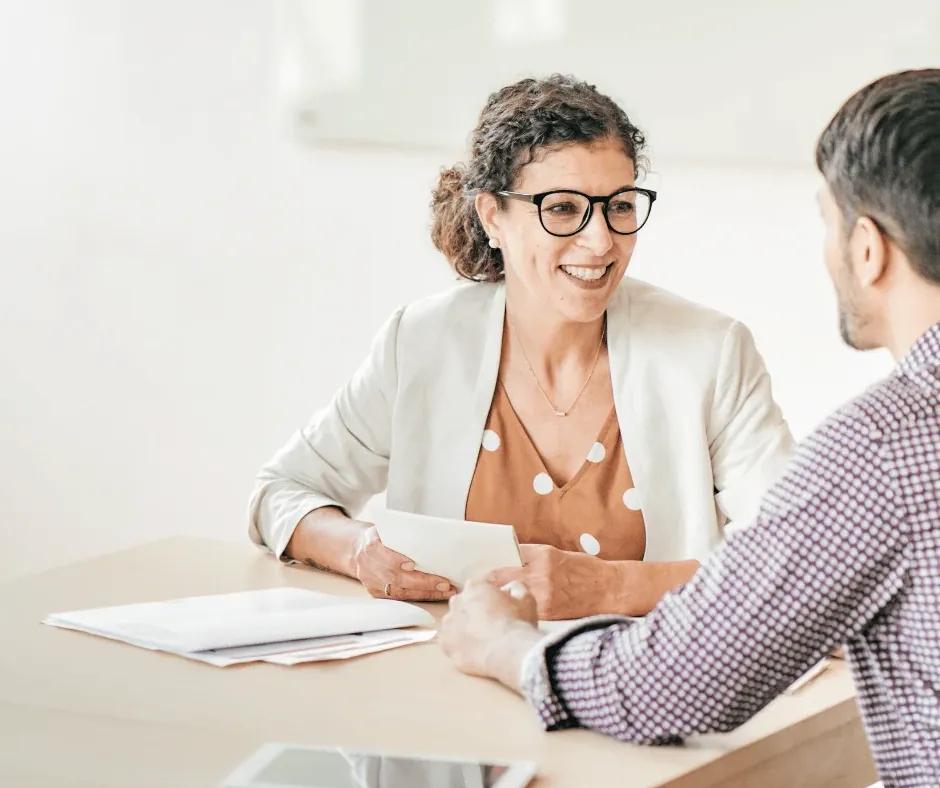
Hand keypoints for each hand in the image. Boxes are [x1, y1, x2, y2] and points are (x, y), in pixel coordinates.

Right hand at [353, 525, 454, 601]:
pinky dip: (419, 596)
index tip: (412, 564)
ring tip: (446, 591)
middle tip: (444, 583)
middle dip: (423, 582)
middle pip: (396, 577)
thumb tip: (430, 530)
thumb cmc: (380, 537)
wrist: (357, 550)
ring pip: (400, 591)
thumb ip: (401, 531)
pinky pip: (400, 598)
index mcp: (371, 545)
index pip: (383, 554)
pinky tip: (435, 594)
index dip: (396, 561)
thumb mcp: (386, 529)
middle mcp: (370, 566)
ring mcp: (372, 582)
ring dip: (426, 592)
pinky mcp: (376, 593)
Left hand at [440, 578, 540, 690]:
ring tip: (482, 640)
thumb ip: (515, 587)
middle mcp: (457, 601)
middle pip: (464, 604)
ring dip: (464, 628)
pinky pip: (449, 642)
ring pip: (455, 623)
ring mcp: (449, 622)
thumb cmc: (518, 623)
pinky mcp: (445, 643)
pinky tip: (473, 650)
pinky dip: (459, 645)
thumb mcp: (525, 598)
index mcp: (475, 586)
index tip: (499, 609)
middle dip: (474, 611)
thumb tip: (508, 589)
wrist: (509, 652)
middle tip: (490, 625)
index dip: (490, 598)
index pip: (479, 588)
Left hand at [487, 543, 619, 619]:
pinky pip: (524, 612)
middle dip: (489, 587)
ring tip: (492, 608)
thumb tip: (506, 563)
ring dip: (499, 602)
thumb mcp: (557, 555)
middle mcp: (541, 573)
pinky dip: (515, 614)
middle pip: (502, 579)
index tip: (482, 576)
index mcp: (542, 555)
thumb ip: (532, 558)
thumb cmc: (585, 571)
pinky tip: (511, 617)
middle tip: (478, 594)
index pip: (506, 558)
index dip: (491, 569)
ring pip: (509, 598)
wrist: (610, 590)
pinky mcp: (548, 613)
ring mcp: (544, 594)